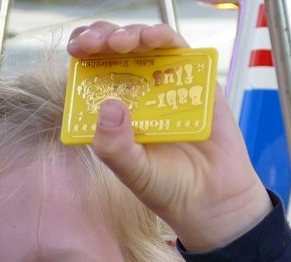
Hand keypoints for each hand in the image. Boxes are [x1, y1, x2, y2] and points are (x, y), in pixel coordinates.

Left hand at [67, 22, 271, 252]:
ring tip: (122, 43)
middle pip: (116, 51)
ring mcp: (166, 84)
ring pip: (145, 43)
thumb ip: (115, 147)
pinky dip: (165, 37)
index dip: (84, 54)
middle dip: (102, 37)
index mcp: (115, 111)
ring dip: (131, 34)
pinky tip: (154, 38)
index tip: (77, 50)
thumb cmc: (169, 188)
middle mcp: (138, 92)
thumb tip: (108, 106)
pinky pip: (180, 50)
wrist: (213, 200)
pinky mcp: (196, 81)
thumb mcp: (132, 172)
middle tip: (94, 44)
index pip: (93, 72)